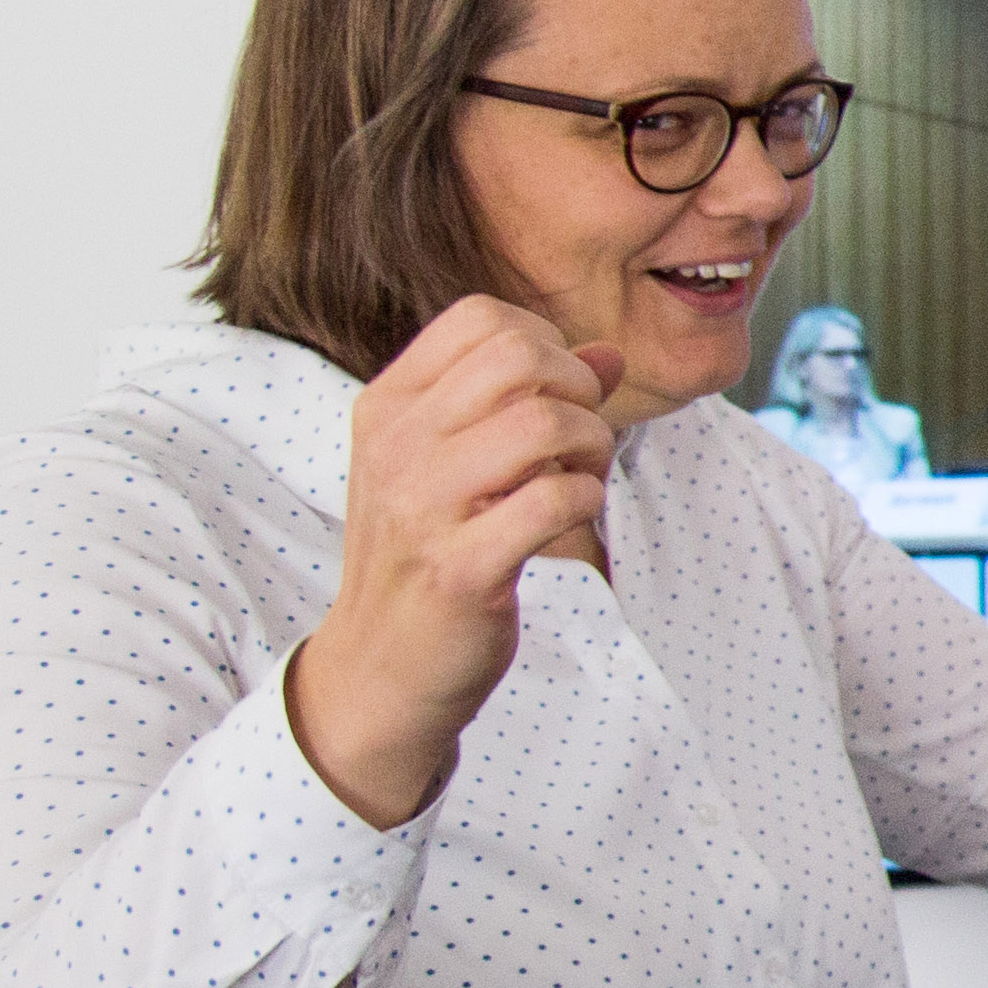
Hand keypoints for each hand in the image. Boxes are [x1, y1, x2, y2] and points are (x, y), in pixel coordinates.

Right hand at [287, 297, 622, 827]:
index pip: (482, 319)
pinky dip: (585, 502)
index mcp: (389, 406)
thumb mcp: (458, 464)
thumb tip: (607, 353)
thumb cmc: (430, 554)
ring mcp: (421, 506)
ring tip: (576, 482)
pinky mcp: (459, 567)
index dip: (547, 345)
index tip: (555, 397)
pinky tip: (567, 521)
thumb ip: (529, 401)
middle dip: (578, 392)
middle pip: (521, 356)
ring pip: (545, 423)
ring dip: (589, 449)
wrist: (379, 667)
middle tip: (577, 443)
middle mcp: (395, 444)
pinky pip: (555, 499)